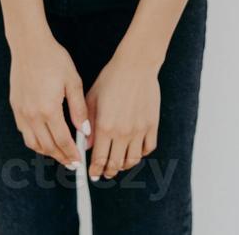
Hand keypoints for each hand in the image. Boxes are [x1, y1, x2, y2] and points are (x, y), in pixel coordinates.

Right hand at [8, 33, 88, 169]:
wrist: (29, 46)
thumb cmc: (54, 59)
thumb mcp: (73, 81)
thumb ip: (79, 108)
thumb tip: (85, 131)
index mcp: (49, 109)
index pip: (62, 140)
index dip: (72, 153)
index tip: (79, 161)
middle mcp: (32, 114)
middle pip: (47, 146)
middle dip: (61, 157)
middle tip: (72, 163)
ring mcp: (21, 112)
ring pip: (33, 143)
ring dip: (47, 152)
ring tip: (60, 154)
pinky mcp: (15, 107)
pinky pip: (25, 132)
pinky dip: (35, 141)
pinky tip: (45, 140)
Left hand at [85, 54, 160, 180]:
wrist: (136, 65)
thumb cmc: (111, 79)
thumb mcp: (92, 99)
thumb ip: (87, 124)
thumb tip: (86, 145)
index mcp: (105, 127)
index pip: (99, 159)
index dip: (95, 170)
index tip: (93, 173)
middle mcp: (123, 132)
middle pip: (116, 164)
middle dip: (108, 171)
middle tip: (105, 173)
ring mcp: (139, 129)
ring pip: (133, 160)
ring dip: (124, 166)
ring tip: (119, 164)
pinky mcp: (152, 125)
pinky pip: (148, 148)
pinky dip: (141, 153)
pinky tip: (134, 150)